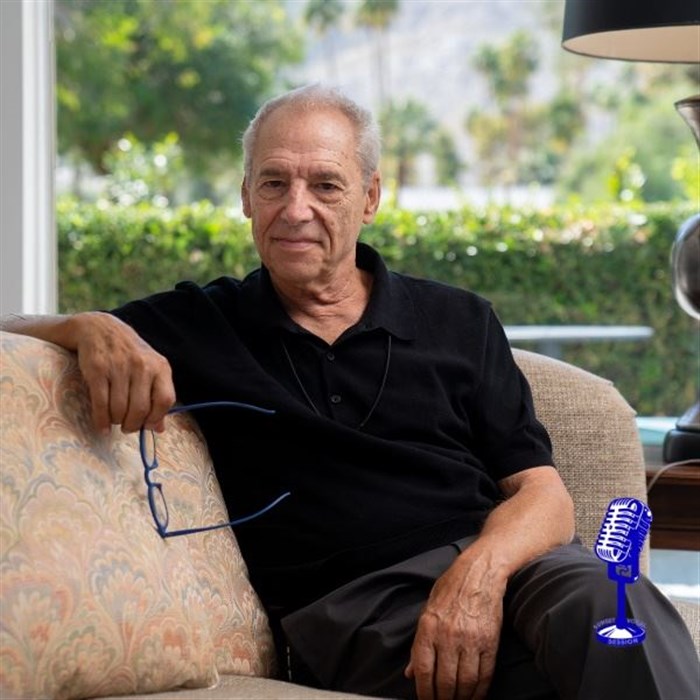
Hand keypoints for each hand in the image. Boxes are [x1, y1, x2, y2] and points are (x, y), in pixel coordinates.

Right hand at [70, 312, 174, 433]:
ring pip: (119, 409)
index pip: (165, 400)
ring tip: (115, 420)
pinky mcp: (98, 370)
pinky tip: (102, 426)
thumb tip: (159, 428)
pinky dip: (101, 420)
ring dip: (116, 421)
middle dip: (132, 425)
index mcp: (160, 367)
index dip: (156, 418)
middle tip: (127, 427)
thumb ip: (157, 395)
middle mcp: (142, 366)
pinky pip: (101, 403)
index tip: (147, 425)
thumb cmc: (129, 354)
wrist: (100, 329)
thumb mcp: (150, 369)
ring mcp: (119, 367)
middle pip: (140, 409)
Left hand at [405, 551, 505, 699]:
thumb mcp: (426, 611)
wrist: (478, 574)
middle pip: (445, 682)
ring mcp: (470, 640)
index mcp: (428, 628)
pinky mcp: (489, 642)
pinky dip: (479, 692)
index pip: (423, 671)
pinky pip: (484, 675)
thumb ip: (418, 644)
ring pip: (465, 683)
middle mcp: (448, 636)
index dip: (424, 693)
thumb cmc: (450, 590)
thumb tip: (409, 672)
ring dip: (461, 699)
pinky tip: (475, 697)